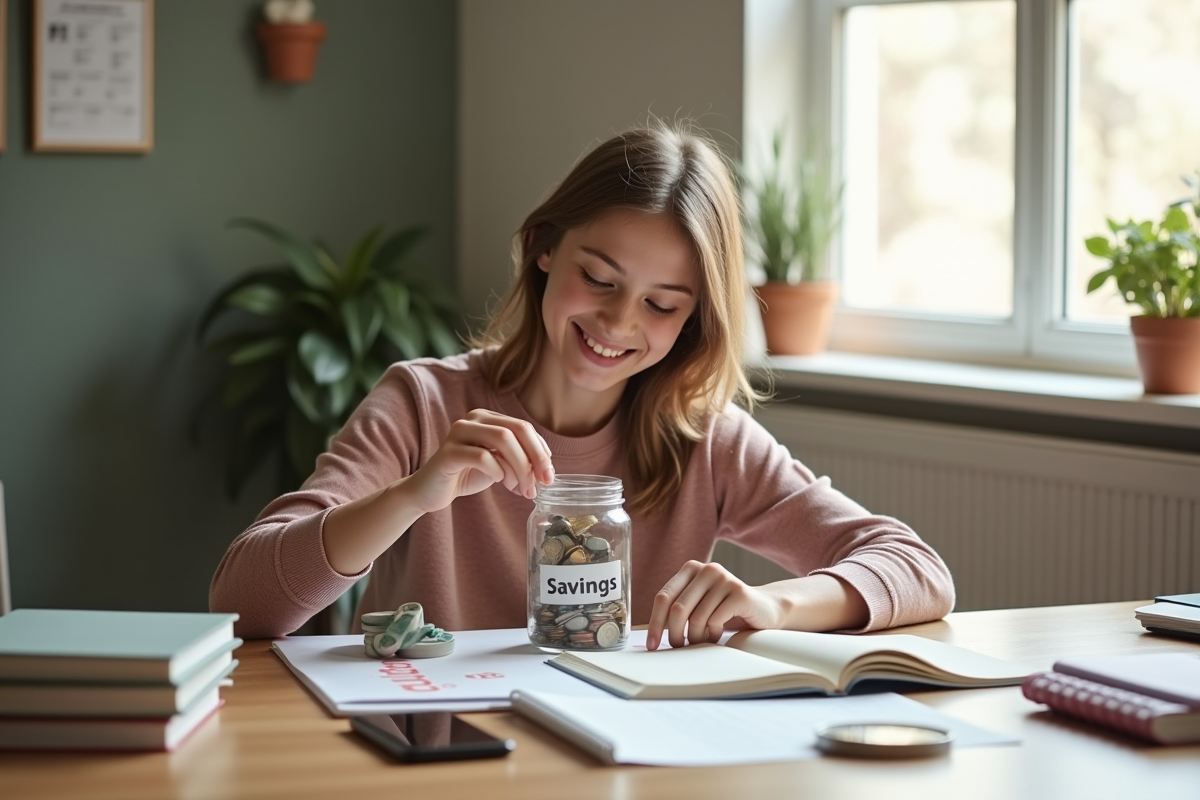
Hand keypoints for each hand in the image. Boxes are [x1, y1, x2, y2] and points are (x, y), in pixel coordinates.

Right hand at [402, 409, 554, 513]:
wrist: (431, 491)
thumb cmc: (467, 474)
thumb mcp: (499, 464)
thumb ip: (519, 459)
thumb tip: (546, 470)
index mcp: (488, 417)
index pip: (524, 427)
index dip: (541, 450)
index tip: (548, 475)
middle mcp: (474, 418)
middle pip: (517, 430)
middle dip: (536, 457)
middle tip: (543, 482)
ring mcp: (459, 432)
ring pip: (503, 439)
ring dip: (519, 467)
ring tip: (521, 488)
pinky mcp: (449, 452)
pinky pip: (483, 457)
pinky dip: (498, 471)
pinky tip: (499, 482)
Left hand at [646, 561, 783, 649]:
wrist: (764, 609)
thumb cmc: (724, 611)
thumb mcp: (698, 606)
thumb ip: (677, 610)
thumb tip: (651, 637)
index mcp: (690, 568)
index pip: (663, 597)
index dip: (655, 623)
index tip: (652, 645)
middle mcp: (706, 569)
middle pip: (677, 609)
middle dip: (675, 634)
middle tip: (679, 647)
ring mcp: (724, 578)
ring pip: (696, 618)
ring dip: (696, 637)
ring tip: (703, 640)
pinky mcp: (739, 592)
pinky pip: (715, 621)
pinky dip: (712, 634)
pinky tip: (717, 634)